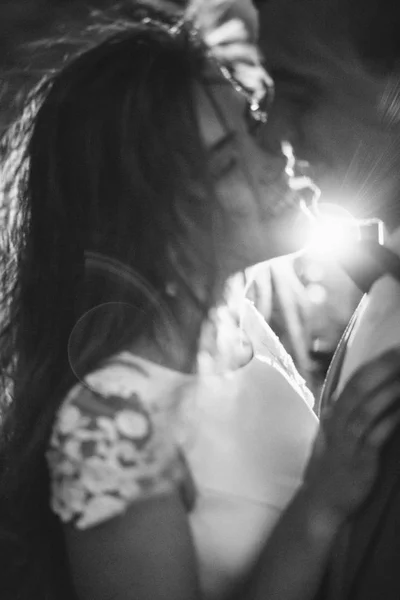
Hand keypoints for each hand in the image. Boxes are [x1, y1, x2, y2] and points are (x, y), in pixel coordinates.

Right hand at [304, 349, 399, 524]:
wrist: (321, 502)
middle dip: (384, 368)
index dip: (375, 364)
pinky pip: (377, 433)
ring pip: (369, 407)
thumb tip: (375, 398)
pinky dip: (392, 419)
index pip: (354, 381)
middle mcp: (337, 421)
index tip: (394, 350)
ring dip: (391, 390)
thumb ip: (350, 416)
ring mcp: (347, 439)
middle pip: (361, 387)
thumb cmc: (332, 468)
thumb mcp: (336, 436)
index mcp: (333, 413)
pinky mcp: (359, 458)